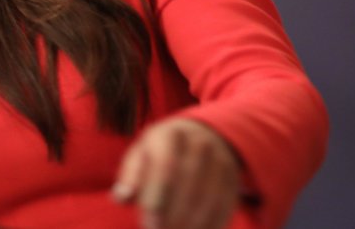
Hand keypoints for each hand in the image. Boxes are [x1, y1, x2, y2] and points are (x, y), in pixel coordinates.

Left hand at [113, 118, 241, 228]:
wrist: (199, 136)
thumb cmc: (159, 153)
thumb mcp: (141, 155)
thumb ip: (131, 176)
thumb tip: (122, 197)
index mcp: (169, 134)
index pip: (165, 165)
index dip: (157, 196)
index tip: (148, 224)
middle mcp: (198, 143)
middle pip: (189, 182)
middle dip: (174, 214)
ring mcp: (220, 159)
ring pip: (210, 196)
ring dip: (193, 224)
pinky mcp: (233, 177)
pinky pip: (225, 205)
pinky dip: (211, 226)